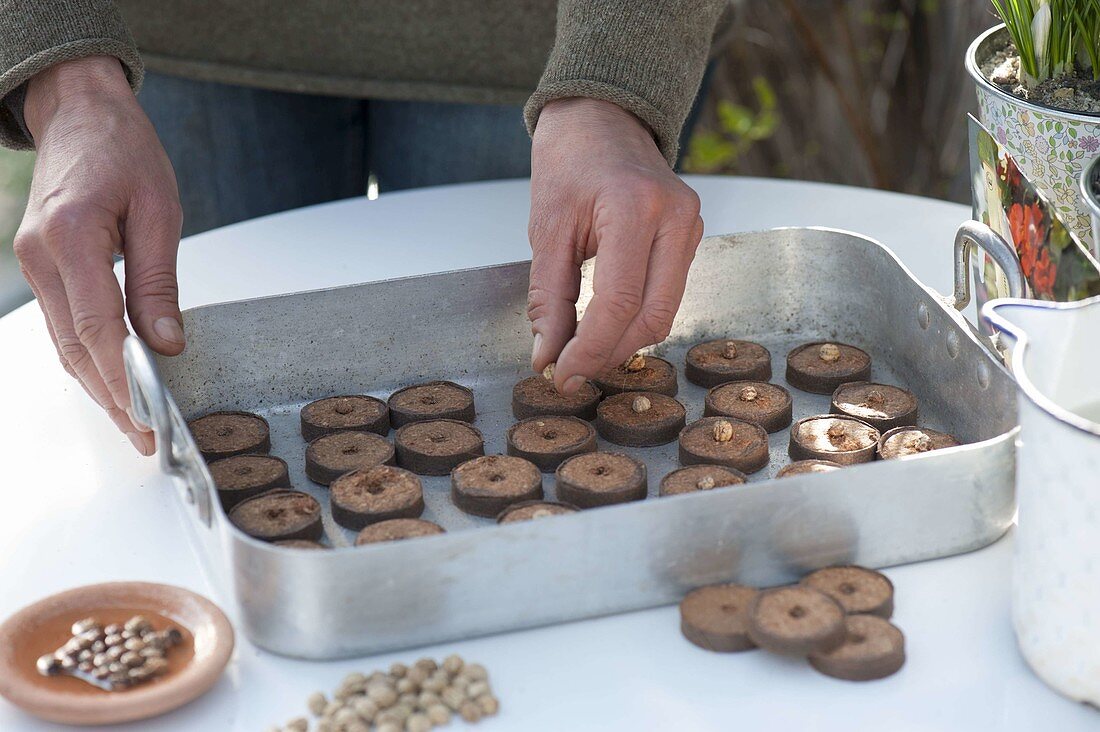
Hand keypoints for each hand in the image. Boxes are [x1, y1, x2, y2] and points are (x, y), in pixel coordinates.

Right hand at [15, 56, 183, 454]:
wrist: (80, 112)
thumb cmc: (123, 150)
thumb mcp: (160, 210)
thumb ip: (158, 281)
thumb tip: (166, 344)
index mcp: (71, 236)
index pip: (96, 326)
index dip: (121, 378)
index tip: (147, 416)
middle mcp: (40, 255)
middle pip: (74, 346)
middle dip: (112, 399)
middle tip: (147, 439)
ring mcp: (33, 263)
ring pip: (64, 343)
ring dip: (98, 387)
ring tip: (135, 425)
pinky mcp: (40, 266)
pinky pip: (63, 324)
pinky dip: (87, 359)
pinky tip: (113, 383)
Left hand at [527, 98, 702, 393]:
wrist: (602, 117)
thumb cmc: (569, 162)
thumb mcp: (546, 230)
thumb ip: (548, 299)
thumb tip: (548, 356)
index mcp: (634, 207)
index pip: (619, 302)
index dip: (590, 348)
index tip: (563, 374)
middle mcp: (675, 217)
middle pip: (653, 316)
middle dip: (610, 353)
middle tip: (572, 372)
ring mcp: (691, 226)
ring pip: (666, 312)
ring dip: (624, 341)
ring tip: (583, 351)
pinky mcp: (692, 235)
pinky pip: (668, 294)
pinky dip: (636, 319)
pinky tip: (606, 326)